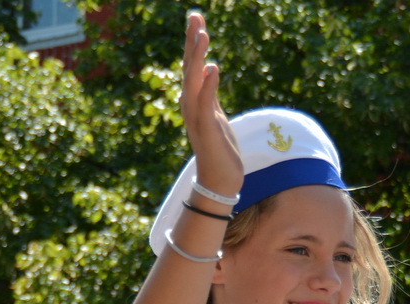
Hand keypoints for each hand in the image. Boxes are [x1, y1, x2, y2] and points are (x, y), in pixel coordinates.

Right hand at [180, 12, 241, 198]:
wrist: (219, 180)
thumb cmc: (219, 148)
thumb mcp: (216, 113)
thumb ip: (210, 92)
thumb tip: (210, 68)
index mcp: (194, 100)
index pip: (192, 65)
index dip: (193, 41)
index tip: (196, 18)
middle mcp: (190, 105)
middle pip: (190, 67)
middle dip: (192, 42)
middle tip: (194, 16)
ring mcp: (197, 117)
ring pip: (194, 82)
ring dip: (197, 58)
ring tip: (203, 34)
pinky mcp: (208, 129)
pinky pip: (207, 103)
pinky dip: (208, 86)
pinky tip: (212, 68)